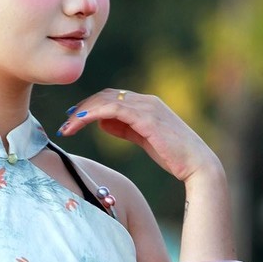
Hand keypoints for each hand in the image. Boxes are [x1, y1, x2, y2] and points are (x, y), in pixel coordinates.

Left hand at [57, 88, 219, 182]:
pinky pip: (113, 109)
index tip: (73, 119)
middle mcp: (147, 100)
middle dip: (83, 109)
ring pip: (107, 100)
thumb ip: (124, 128)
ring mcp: (148, 107)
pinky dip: (94, 113)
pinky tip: (81, 122)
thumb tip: (102, 122)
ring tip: (68, 127)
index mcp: (147, 104)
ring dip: (83, 112)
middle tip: (65, 123)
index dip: (90, 107)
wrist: (197, 165)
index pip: (112, 98)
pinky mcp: (147, 117)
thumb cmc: (173, 156)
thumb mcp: (143, 139)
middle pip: (106, 96)